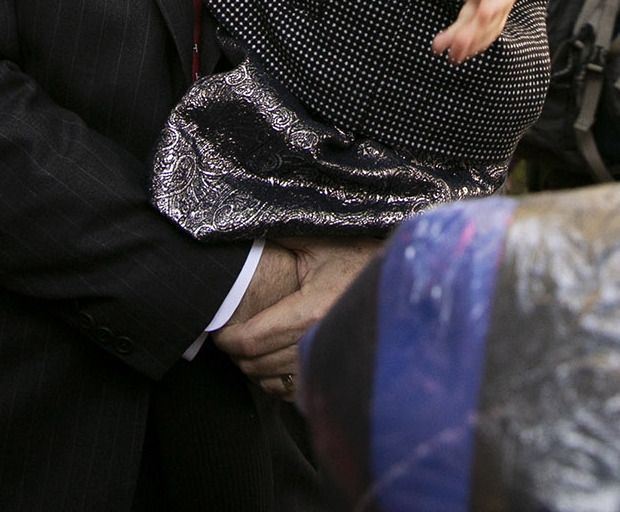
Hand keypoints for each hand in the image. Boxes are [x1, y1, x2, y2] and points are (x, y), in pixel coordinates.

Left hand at [216, 235, 380, 388]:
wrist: (398, 277)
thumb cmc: (357, 255)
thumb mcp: (317, 240)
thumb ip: (278, 235)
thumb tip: (234, 228)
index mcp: (312, 310)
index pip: (252, 340)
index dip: (228, 339)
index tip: (220, 330)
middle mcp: (322, 340)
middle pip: (259, 364)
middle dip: (237, 354)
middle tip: (229, 337)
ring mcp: (332, 361)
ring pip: (274, 382)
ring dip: (255, 369)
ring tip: (248, 349)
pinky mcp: (338, 372)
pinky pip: (295, 392)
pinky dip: (277, 382)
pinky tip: (273, 362)